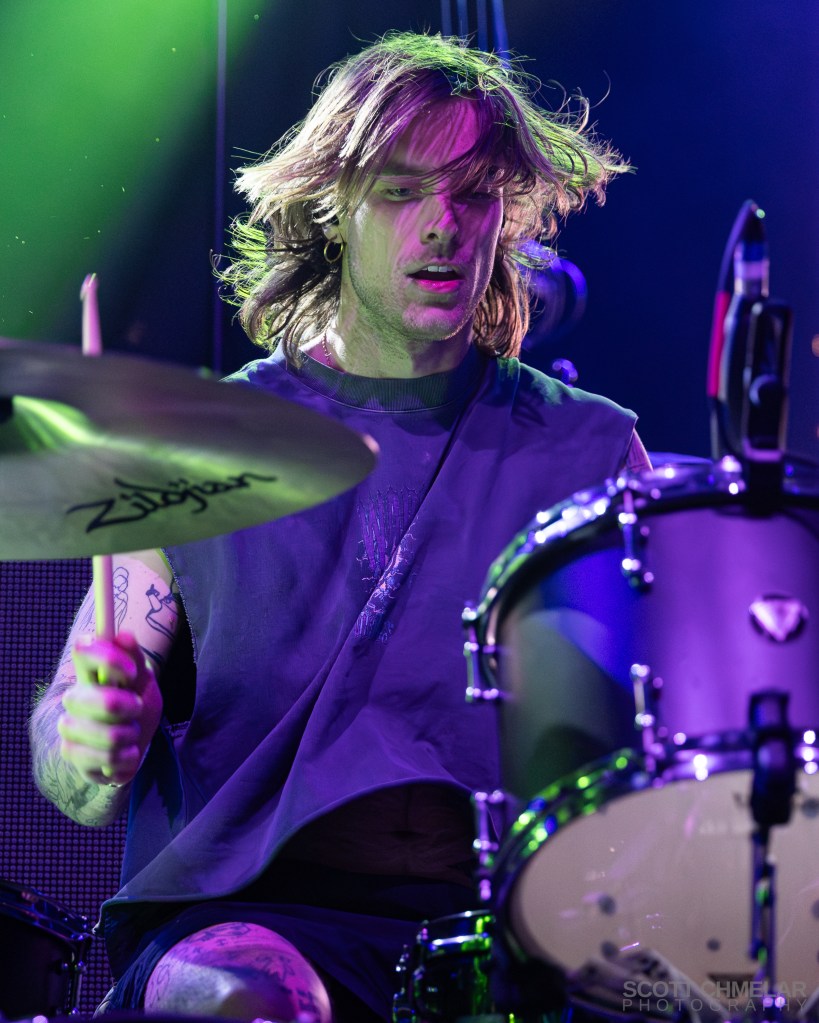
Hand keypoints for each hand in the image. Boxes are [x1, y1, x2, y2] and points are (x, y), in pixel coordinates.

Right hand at [57, 631, 162, 787]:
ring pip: (111, 735)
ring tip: (129, 734)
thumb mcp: (143, 682)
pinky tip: (124, 754)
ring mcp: (69, 726)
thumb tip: (124, 634)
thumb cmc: (135, 709)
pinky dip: (127, 758)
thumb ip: (135, 659)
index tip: (131, 672)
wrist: (128, 748)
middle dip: (132, 709)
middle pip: (106, 701)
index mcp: (90, 673)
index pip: (84, 650)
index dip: (110, 659)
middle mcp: (74, 697)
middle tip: (135, 709)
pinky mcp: (71, 754)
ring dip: (131, 736)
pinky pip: (108, 758)